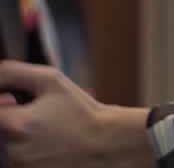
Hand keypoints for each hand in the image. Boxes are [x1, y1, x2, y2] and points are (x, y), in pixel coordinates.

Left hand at [0, 62, 150, 167]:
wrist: (105, 144)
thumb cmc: (81, 113)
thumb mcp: (52, 80)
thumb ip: (13, 73)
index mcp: (15, 125)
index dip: (3, 104)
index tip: (15, 102)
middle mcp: (12, 151)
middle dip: (12, 120)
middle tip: (35, 117)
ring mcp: (18, 166)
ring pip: (4, 145)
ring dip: (18, 136)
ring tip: (45, 133)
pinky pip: (14, 159)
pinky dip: (27, 150)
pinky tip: (46, 145)